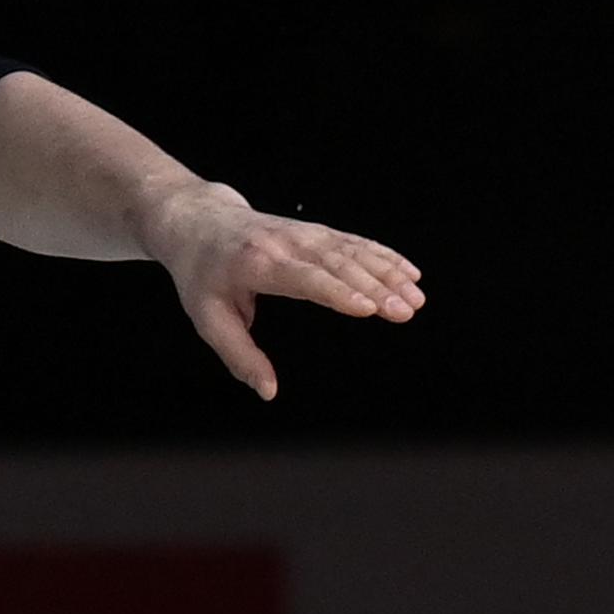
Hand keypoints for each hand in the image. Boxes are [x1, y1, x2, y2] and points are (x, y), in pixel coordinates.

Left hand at [139, 181, 425, 400]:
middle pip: (337, 265)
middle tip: (407, 311)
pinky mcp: (314, 231)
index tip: (368, 309)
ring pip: (352, 251)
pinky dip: (383, 255)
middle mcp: (285, 244)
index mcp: (257, 264)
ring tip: (416, 297)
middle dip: (375, 287)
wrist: (197, 222)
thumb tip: (268, 391)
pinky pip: (354, 242)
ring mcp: (302, 234)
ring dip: (387, 273)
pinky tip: (409, 271)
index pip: (304, 278)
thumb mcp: (207, 318)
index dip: (337, 292)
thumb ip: (238, 355)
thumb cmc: (202, 274)